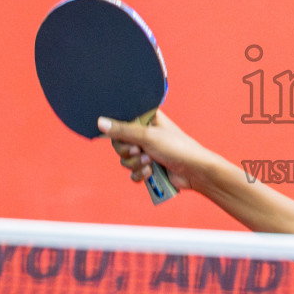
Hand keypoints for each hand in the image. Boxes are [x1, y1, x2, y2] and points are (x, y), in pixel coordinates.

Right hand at [100, 109, 214, 192]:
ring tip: (151, 161)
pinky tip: (151, 172)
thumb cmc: (176, 147)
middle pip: (119, 143)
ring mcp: (146, 151)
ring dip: (135, 164)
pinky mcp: (148, 167)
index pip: (121, 120)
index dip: (119, 130)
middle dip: (128, 151)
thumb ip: (122, 130)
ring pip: (124, 159)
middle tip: (140, 150)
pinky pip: (132, 173)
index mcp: (146, 118)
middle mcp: (145, 133)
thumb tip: (100, 122)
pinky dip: (139, 174)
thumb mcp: (147, 136)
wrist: (194, 171)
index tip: (126, 135)